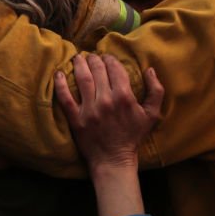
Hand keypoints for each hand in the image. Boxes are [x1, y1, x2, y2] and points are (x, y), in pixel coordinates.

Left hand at [53, 54, 163, 173]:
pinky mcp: (76, 119)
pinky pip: (65, 98)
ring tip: (78, 58)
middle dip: (94, 59)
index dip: (110, 59)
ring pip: (82, 79)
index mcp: (124, 97)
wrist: (114, 160)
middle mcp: (106, 100)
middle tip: (91, 55)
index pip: (115, 69)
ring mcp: (89, 110)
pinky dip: (60, 84)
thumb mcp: (152, 115)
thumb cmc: (133, 137)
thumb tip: (150, 69)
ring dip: (79, 65)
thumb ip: (156, 91)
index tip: (107, 57)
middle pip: (97, 70)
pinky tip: (59, 74)